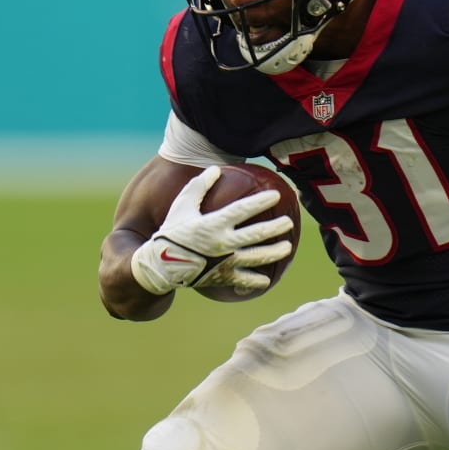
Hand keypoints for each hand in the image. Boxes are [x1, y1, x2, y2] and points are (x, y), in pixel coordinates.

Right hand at [130, 166, 294, 295]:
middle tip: (288, 223)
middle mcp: (223, 243)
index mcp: (213, 224)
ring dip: (274, 253)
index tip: (275, 195)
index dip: (260, 202)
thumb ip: (198, 186)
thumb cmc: (172, 231)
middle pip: (256, 235)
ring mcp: (225, 262)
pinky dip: (256, 280)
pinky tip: (267, 280)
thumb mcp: (181, 205)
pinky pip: (244, 280)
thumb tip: (215, 169)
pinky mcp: (222, 278)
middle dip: (275, 228)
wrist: (160, 265)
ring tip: (287, 248)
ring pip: (256, 258)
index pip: (242, 210)